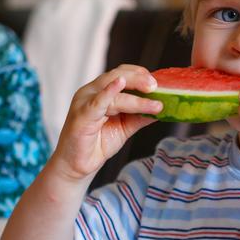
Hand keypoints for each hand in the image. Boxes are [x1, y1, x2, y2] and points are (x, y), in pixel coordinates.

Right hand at [51, 65, 162, 181]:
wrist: (78, 165)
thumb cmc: (97, 143)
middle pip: (117, 76)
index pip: (121, 74)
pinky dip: (109, 92)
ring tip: (155, 104)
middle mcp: (91, 92)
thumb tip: (161, 107)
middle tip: (156, 87)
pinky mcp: (81, 115)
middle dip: (139, 79)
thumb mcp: (125, 127)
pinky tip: (119, 85)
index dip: (140, 74)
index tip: (158, 82)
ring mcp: (85, 102)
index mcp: (101, 91)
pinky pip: (97, 102)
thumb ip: (140, 116)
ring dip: (136, 98)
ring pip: (113, 92)